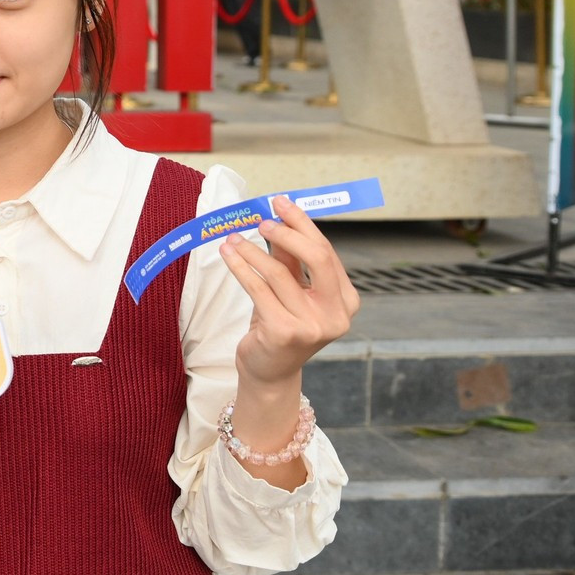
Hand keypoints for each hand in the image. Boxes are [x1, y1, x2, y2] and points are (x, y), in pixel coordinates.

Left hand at [219, 195, 359, 389]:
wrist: (269, 372)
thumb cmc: (279, 325)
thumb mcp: (289, 290)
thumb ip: (289, 259)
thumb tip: (277, 219)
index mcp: (346, 300)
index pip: (326, 252)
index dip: (302, 224)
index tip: (281, 203)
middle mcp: (336, 314)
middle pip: (317, 258)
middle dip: (287, 233)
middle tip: (261, 221)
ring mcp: (313, 325)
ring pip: (280, 273)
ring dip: (252, 251)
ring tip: (232, 239)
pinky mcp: (285, 332)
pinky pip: (259, 290)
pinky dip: (241, 268)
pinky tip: (228, 255)